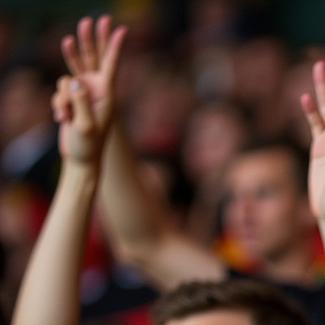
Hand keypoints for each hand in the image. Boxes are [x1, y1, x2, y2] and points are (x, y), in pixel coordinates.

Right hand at [54, 15, 126, 163]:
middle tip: (90, 20)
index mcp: (107, 96)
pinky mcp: (72, 98)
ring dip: (62, 99)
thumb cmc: (88, 147)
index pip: (111, 67)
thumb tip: (74, 81)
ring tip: (66, 119)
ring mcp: (83, 94)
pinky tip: (63, 121)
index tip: (122, 30)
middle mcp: (97, 91)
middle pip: (92, 59)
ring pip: (66, 79)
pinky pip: (59, 91)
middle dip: (89, 40)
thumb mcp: (86, 126)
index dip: (115, 48)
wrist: (80, 160)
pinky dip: (58, 104)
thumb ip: (81, 102)